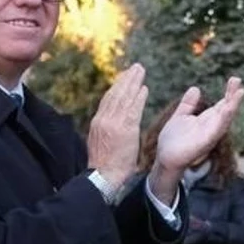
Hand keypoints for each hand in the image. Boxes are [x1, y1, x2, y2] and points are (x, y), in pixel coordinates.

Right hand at [85, 64, 148, 191]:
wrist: (103, 176)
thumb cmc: (105, 163)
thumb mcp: (102, 140)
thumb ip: (108, 127)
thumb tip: (115, 120)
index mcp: (98, 122)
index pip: (109, 99)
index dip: (118, 86)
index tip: (126, 76)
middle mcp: (104, 119)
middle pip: (116, 94)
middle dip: (127, 79)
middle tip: (137, 67)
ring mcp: (113, 124)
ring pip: (124, 98)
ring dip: (133, 83)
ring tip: (141, 72)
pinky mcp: (124, 130)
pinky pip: (132, 110)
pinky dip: (138, 98)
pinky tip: (144, 89)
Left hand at [149, 77, 243, 204]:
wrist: (164, 158)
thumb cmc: (173, 141)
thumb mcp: (180, 117)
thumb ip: (188, 104)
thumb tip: (196, 88)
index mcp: (207, 120)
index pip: (222, 104)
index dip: (229, 93)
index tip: (235, 80)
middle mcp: (212, 126)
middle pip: (227, 109)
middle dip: (233, 95)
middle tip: (237, 79)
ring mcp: (210, 134)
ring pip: (226, 118)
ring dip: (233, 105)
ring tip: (239, 91)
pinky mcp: (205, 142)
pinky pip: (217, 130)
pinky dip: (224, 119)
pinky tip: (227, 109)